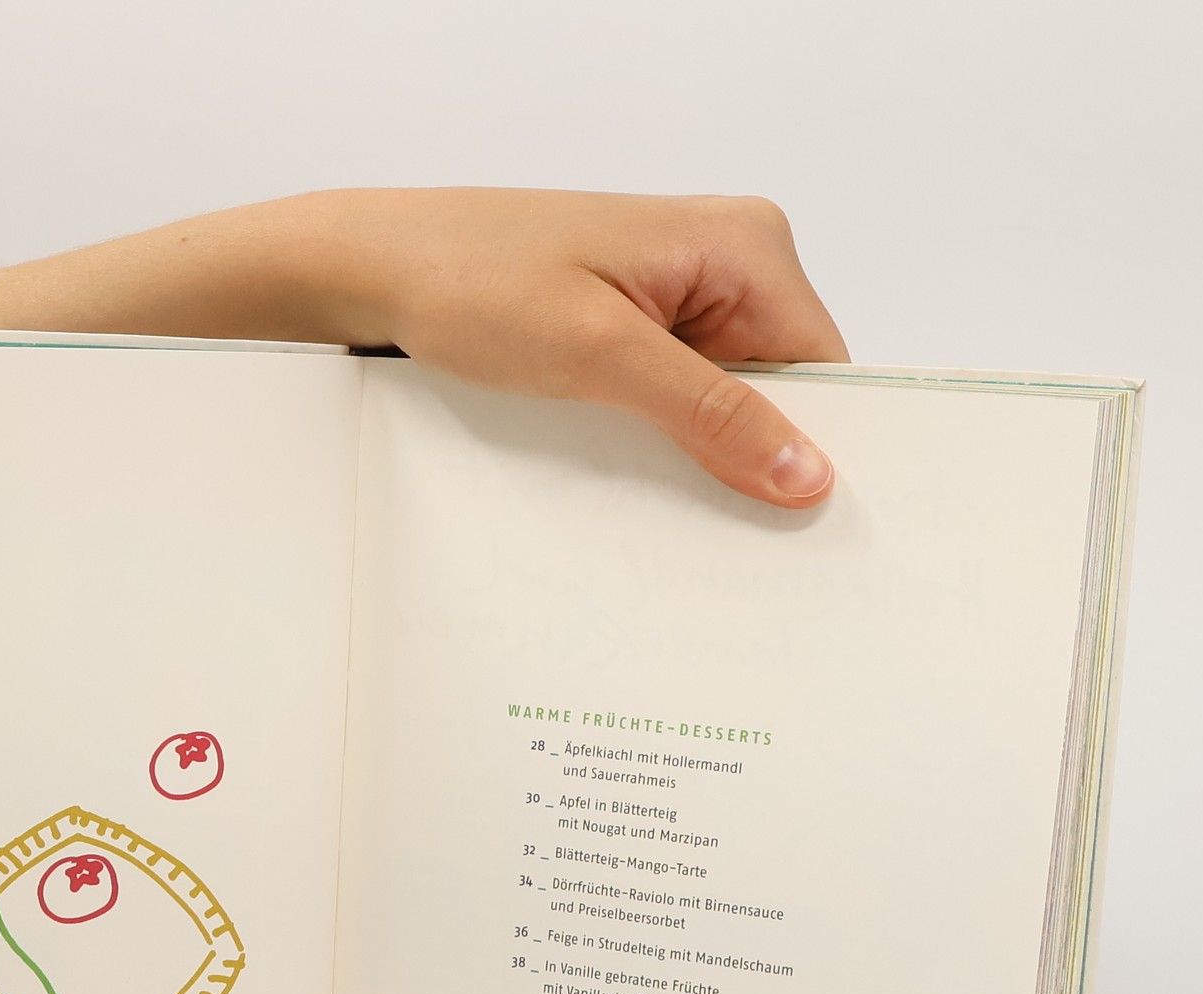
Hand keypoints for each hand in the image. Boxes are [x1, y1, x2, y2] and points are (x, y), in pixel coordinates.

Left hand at [314, 188, 848, 506]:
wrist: (379, 268)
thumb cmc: (474, 282)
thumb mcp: (600, 355)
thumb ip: (710, 413)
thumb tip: (808, 473)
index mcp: (745, 244)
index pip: (824, 368)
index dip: (816, 450)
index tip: (799, 529)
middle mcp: (728, 258)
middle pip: (782, 389)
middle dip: (754, 458)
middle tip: (727, 540)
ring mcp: (682, 292)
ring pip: (729, 402)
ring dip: (702, 455)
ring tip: (666, 505)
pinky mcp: (639, 322)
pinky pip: (681, 396)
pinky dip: (664, 440)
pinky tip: (635, 475)